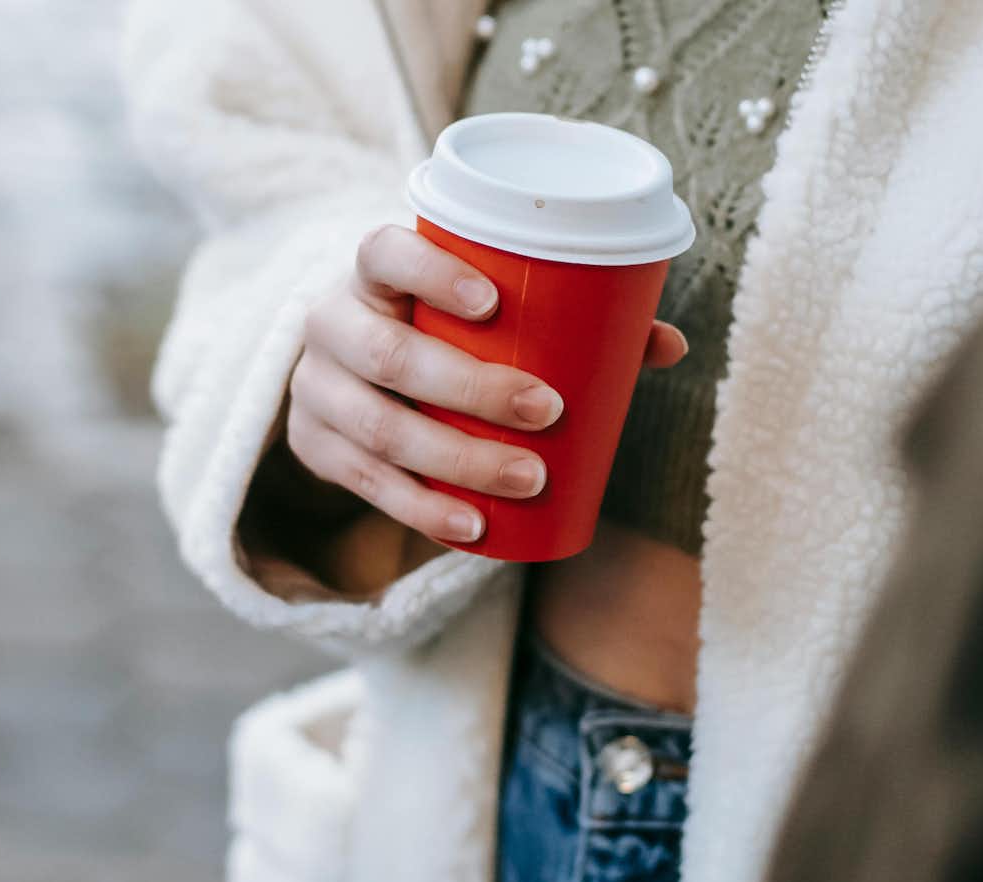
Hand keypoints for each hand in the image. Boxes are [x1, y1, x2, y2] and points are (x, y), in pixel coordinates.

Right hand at [288, 223, 687, 543]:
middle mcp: (331, 324)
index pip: (383, 253)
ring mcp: (316, 390)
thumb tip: (667, 345)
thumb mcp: (474, 318)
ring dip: (459, 461)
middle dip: (473, 388)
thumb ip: (567, 321)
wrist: (345, 376)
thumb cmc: (435, 333)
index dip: (431, 272)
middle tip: (549, 411)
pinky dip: (424, 511)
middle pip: (391, 355)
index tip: (494, 302)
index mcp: (371, 274)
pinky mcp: (314, 449)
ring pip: (381, 431)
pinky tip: (472, 526)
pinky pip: (368, 486)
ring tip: (529, 479)